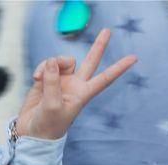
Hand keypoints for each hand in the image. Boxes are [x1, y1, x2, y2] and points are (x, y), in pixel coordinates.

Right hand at [17, 29, 136, 140]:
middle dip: (98, 46)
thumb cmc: (48, 125)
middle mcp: (76, 84)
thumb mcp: (52, 106)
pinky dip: (42, 68)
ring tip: (40, 77)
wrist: (33, 131)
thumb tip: (53, 61)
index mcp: (84, 94)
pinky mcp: (48, 78)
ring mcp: (62, 80)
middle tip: (108, 31)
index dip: (119, 68)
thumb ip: (53, 82)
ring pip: (62, 60)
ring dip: (51, 63)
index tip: (134, 58)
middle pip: (90, 61)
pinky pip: (47, 64)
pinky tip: (36, 78)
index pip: (105, 78)